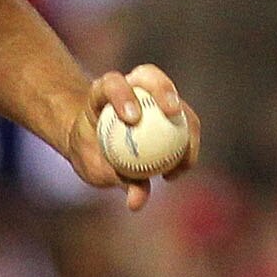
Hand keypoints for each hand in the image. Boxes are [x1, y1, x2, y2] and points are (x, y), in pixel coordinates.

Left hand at [62, 63, 201, 210]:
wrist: (94, 145)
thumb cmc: (89, 153)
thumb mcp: (94, 168)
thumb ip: (114, 178)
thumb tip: (137, 201)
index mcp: (103, 91)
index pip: (112, 83)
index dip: (123, 94)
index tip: (133, 118)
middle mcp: (130, 85)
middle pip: (149, 75)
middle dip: (164, 88)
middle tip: (173, 113)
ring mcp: (152, 94)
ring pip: (174, 97)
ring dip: (186, 120)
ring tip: (186, 156)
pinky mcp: (169, 107)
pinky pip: (184, 122)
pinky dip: (187, 143)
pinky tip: (183, 167)